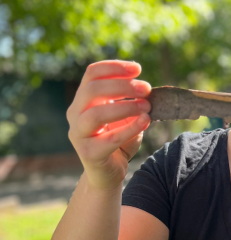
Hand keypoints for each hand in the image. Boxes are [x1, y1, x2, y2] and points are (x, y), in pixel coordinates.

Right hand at [67, 60, 151, 190]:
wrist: (110, 172)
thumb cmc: (119, 139)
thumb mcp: (126, 115)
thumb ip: (132, 100)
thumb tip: (146, 88)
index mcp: (83, 100)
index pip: (92, 74)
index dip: (114, 67)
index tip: (138, 69)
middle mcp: (75, 114)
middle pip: (92, 90)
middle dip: (122, 86)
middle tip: (146, 88)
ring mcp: (78, 134)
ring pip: (95, 114)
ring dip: (125, 107)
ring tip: (147, 106)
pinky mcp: (88, 154)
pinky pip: (109, 139)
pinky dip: (129, 128)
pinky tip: (145, 121)